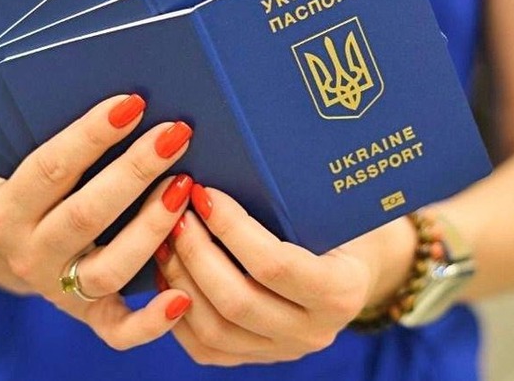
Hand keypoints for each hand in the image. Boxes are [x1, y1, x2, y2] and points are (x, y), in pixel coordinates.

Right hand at [0, 94, 197, 349]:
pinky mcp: (87, 317)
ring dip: (152, 227)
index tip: (132, 102)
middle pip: (86, 215)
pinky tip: (184, 295)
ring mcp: (57, 291)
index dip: (91, 135)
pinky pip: (119, 331)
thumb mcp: (31, 162)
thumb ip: (69, 144)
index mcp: (6, 210)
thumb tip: (130, 101)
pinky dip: (152, 321)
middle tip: (176, 136)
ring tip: (185, 189)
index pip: (51, 168)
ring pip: (110, 268)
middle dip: (135, 171)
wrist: (6, 248)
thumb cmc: (38, 188)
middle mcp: (28, 255)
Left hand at [157, 187, 415, 364]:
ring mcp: (282, 351)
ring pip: (214, 329)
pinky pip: (204, 347)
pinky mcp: (254, 359)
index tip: (204, 192)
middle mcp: (314, 332)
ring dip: (180, 279)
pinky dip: (175, 310)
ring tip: (163, 237)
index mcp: (341, 291)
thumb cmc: (335, 220)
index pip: (275, 265)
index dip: (231, 228)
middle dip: (196, 252)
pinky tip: (165, 270)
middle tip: (174, 212)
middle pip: (238, 301)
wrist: (350, 264)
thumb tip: (230, 156)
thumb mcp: (329, 206)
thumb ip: (293, 194)